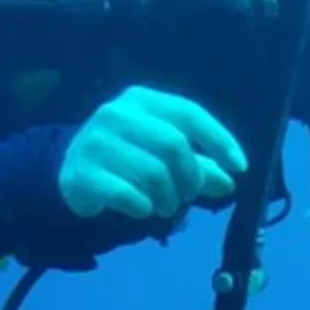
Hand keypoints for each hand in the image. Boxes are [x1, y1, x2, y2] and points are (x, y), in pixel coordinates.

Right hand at [59, 87, 246, 221]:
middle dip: (190, 177)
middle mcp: (117, 114)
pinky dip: (143, 207)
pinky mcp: (82, 173)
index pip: (189, 113)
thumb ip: (198, 165)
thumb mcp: (161, 154)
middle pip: (174, 144)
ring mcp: (96, 142)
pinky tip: (143, 209)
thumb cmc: (126, 158)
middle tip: (188, 197)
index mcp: (141, 100)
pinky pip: (127, 194)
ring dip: (168, 198)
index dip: (219, 140)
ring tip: (166, 207)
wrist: (70, 171)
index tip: (239, 168)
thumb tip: (230, 182)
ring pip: (153, 173)